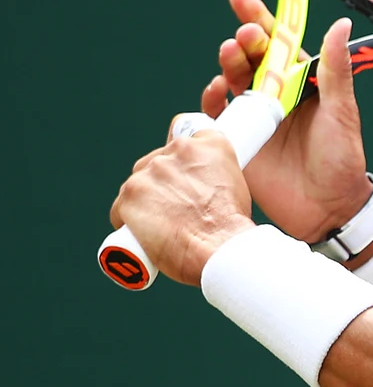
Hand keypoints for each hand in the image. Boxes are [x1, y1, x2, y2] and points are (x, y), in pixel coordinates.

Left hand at [110, 130, 255, 286]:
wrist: (219, 248)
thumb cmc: (231, 227)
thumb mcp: (237, 185)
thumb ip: (217, 173)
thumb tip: (201, 184)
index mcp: (210, 144)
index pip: (185, 138)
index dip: (182, 161)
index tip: (185, 177)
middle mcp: (179, 149)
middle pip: (158, 161)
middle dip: (162, 184)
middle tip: (178, 209)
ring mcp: (150, 171)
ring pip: (139, 184)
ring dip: (146, 201)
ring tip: (164, 226)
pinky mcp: (129, 195)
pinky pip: (121, 208)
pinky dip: (129, 221)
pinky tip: (145, 234)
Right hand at [202, 0, 371, 241]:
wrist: (327, 209)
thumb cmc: (341, 160)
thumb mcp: (342, 112)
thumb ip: (336, 71)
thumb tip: (341, 24)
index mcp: (303, 83)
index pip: (280, 44)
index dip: (260, 19)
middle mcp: (276, 95)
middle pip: (251, 57)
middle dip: (244, 41)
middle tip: (244, 38)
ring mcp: (255, 116)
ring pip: (232, 79)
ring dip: (228, 64)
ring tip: (230, 57)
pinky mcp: (239, 138)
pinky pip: (217, 112)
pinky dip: (212, 98)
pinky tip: (215, 91)